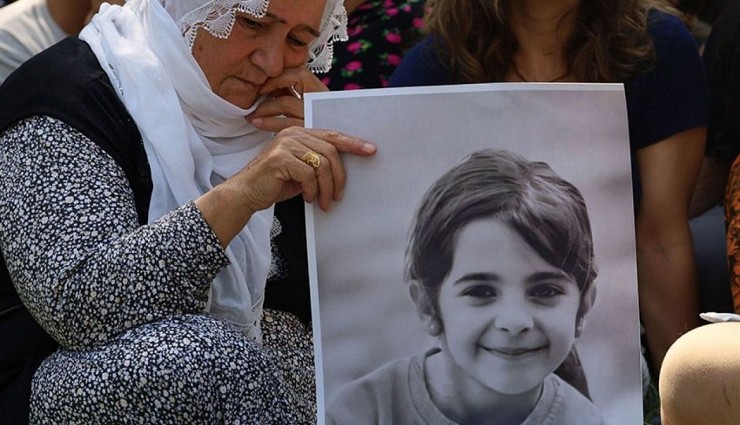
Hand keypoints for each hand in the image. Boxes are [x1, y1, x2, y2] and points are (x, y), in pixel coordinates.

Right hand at [229, 127, 374, 212]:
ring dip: (326, 188)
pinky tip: (306, 197)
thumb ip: (319, 164)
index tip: (371, 150)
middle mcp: (293, 134)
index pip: (332, 135)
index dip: (353, 143)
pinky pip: (308, 174)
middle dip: (339, 177)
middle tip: (338, 197)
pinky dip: (311, 190)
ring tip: (323, 202)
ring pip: (321, 164)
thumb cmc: (276, 184)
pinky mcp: (280, 159)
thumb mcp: (302, 171)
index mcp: (300, 133)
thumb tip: (344, 171)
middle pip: (330, 152)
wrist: (247, 193)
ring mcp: (285, 144)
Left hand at [246, 66, 328, 131]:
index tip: (265, 86)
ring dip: (263, 107)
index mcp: (323, 93)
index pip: (300, 73)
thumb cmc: (331, 132)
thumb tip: (277, 93)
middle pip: (290, 82)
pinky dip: (268, 122)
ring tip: (252, 115)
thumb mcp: (322, 111)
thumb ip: (303, 100)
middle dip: (268, 87)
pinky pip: (285, 124)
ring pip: (284, 103)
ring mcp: (316, 115)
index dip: (279, 77)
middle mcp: (321, 100)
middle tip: (253, 98)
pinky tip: (258, 123)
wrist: (347, 145)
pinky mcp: (311, 131)